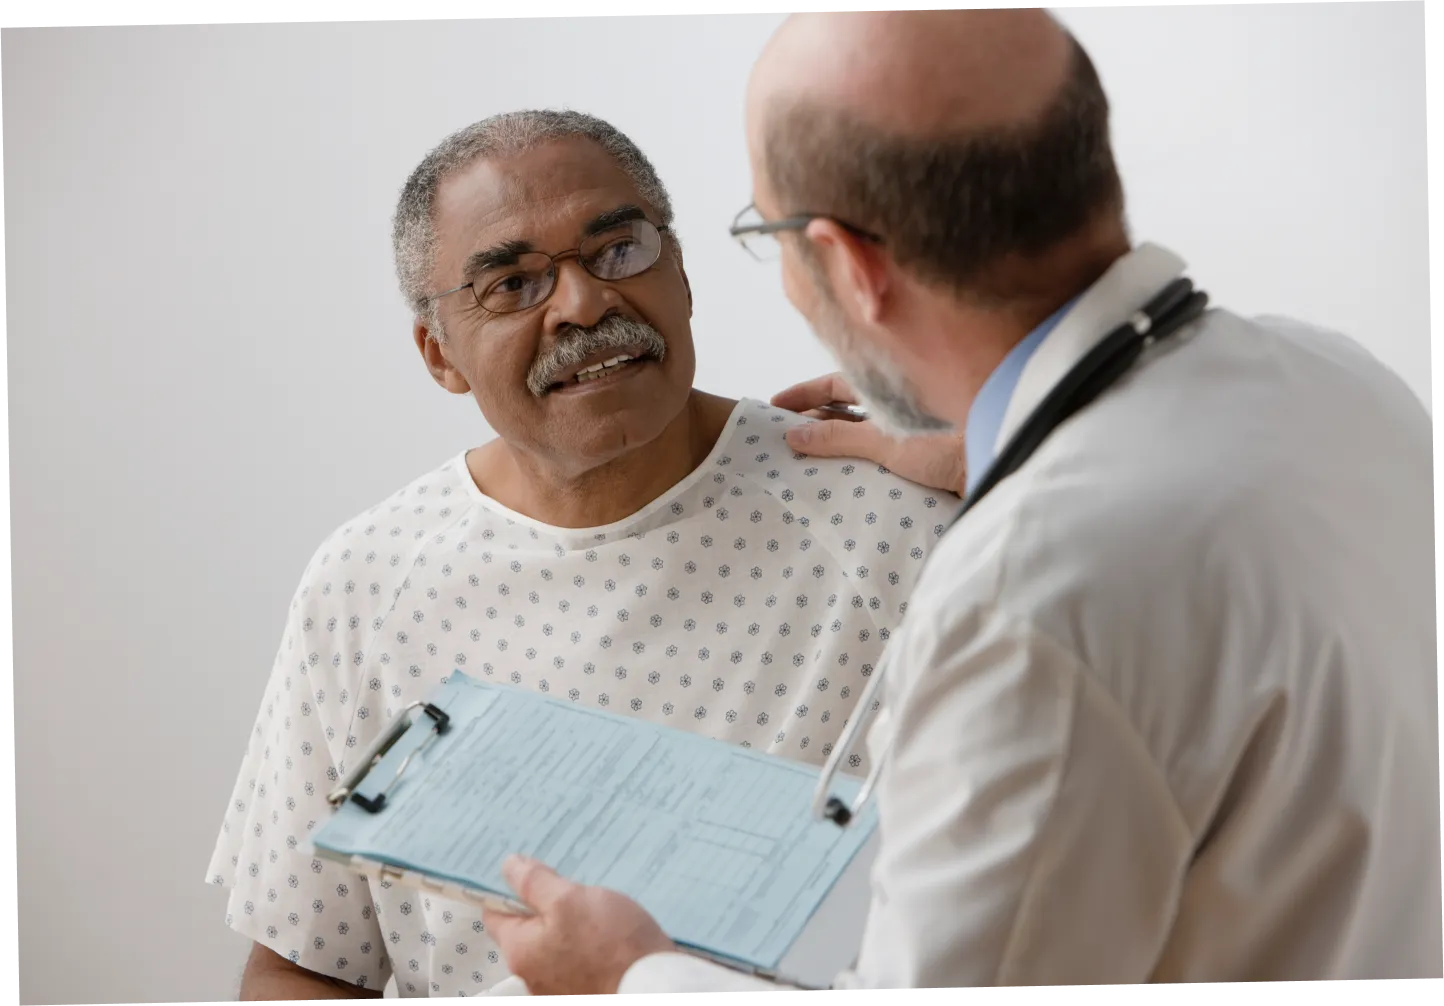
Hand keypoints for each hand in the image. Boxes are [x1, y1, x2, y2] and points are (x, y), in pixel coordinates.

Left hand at [482, 855, 674, 997]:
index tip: (531, 868)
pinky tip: (606, 925)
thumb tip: (509, 867)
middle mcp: (531, 973)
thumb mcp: (570, 899)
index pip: (496, 912)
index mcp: (519, 951)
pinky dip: (586, 937)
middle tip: (571, 883)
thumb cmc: (611, 944)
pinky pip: (575, 953)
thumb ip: (534, 883)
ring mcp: (558, 983)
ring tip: (594, 902)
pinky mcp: (584, 984)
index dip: (510, 886)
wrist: (651, 985)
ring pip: (554, 938)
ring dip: (569, 919)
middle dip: (546, 902)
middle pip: (527, 926)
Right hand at [772, 373, 968, 496]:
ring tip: (804, 466)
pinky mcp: (922, 457)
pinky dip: (858, 464)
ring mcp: (910, 430)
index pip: (834, 384)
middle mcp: (898, 404)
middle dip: (814, 424)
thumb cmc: (950, 442)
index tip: (773, 408)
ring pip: (861, 434)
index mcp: (888, 387)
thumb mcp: (887, 440)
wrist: (1003, 464)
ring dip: (835, 447)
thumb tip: (793, 435)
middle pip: (845, 409)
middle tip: (781, 443)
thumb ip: (840, 438)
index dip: (803, 395)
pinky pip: (879, 456)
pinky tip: (842, 481)